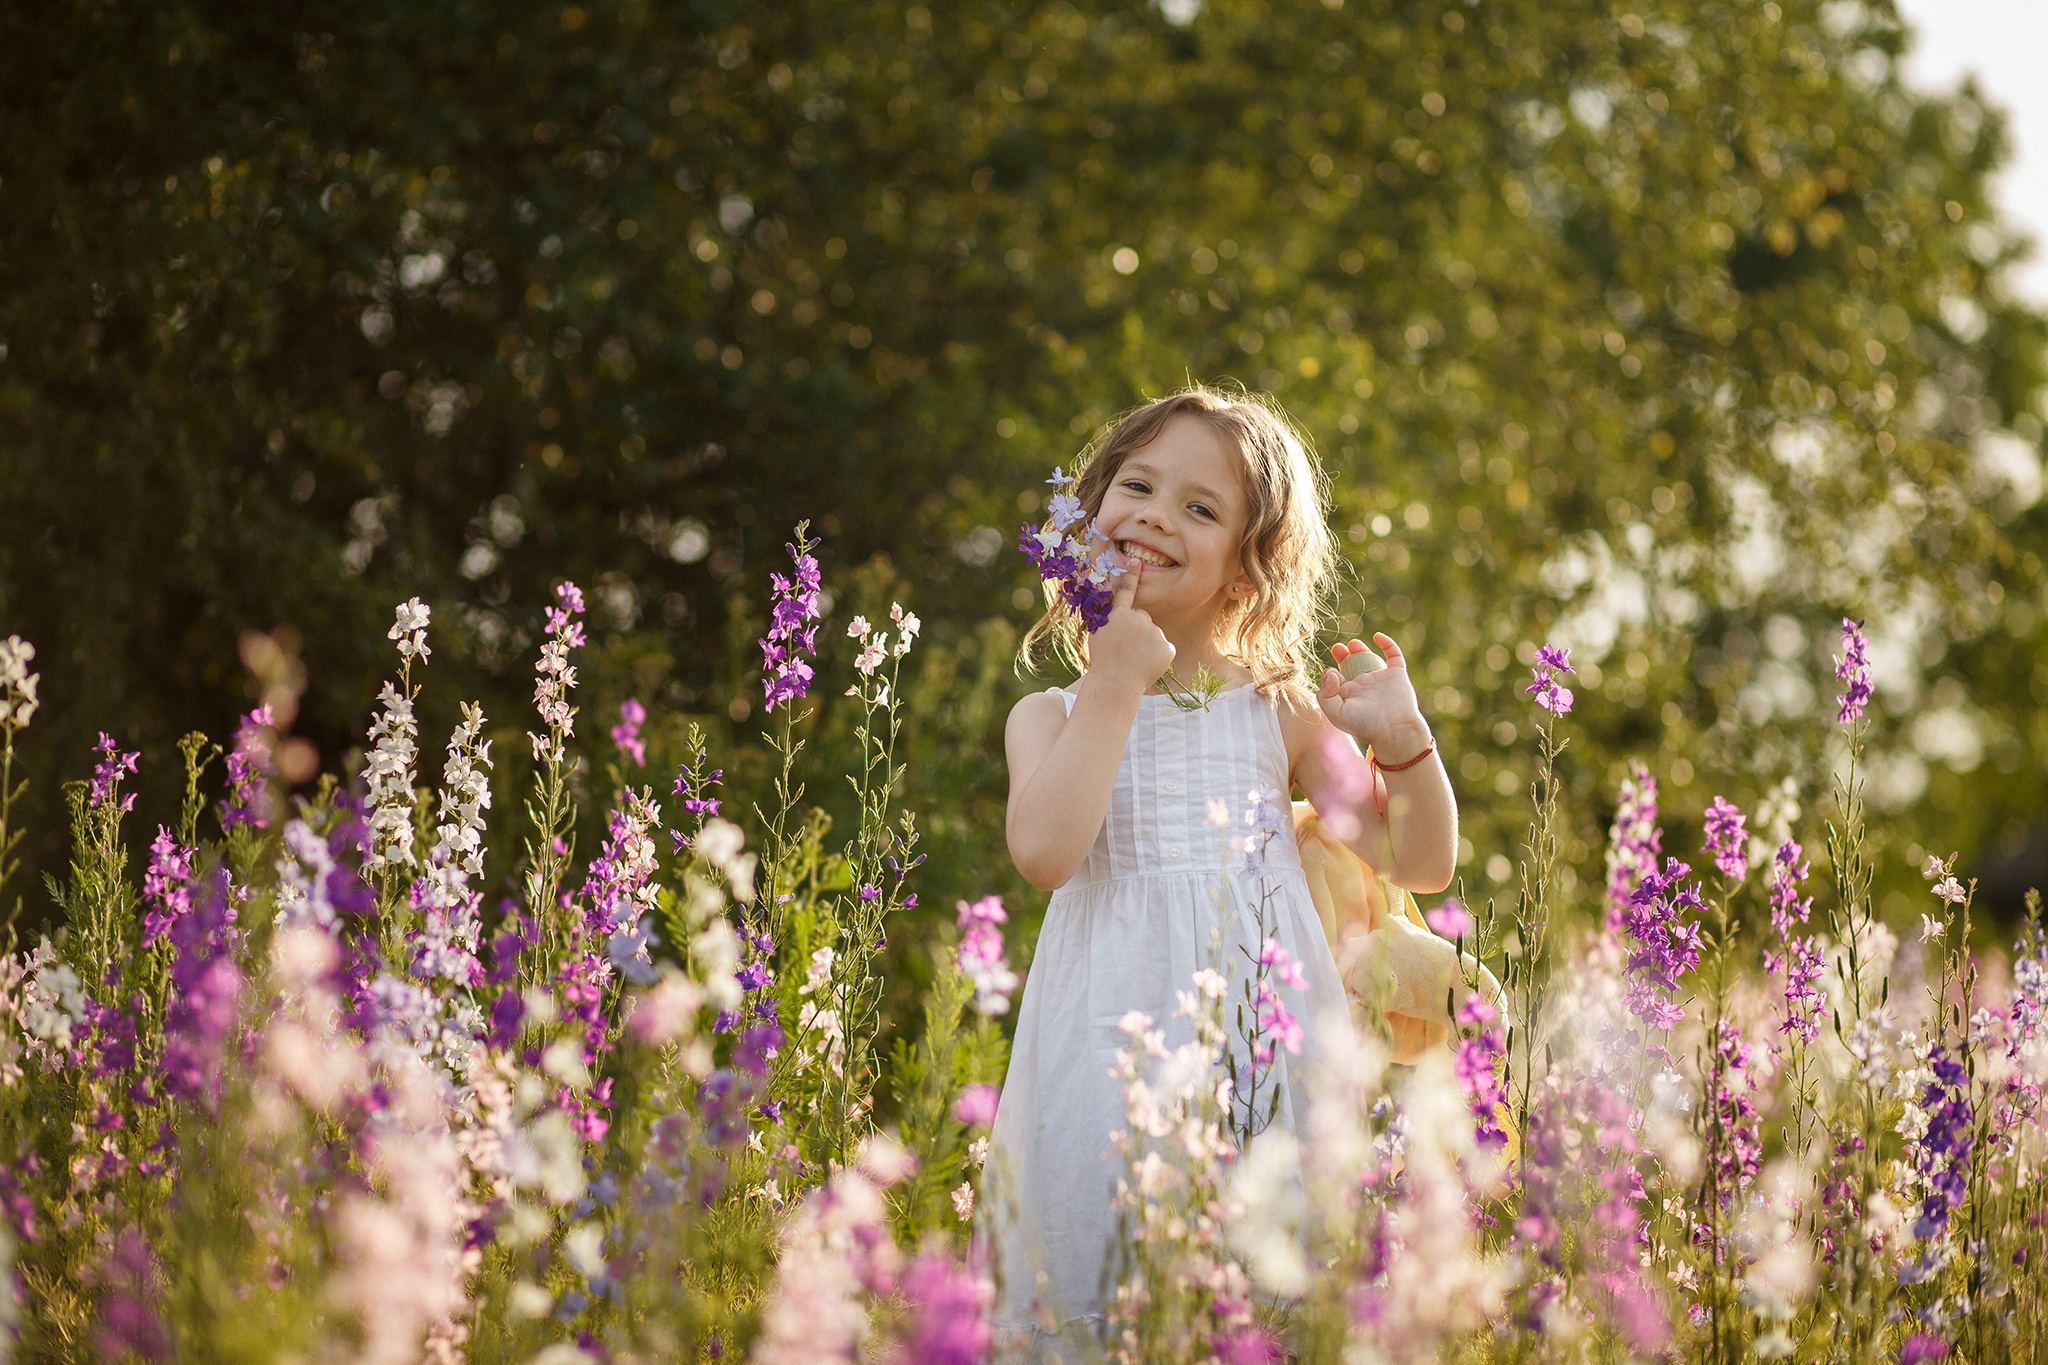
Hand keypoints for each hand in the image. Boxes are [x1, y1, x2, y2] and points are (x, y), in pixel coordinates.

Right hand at [1090, 563, 1174, 695]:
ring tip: (1134, 660)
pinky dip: (1158, 656)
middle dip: (1137, 630)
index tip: (1137, 561)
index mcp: (1118, 615)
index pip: (1126, 590)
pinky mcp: (1167, 647)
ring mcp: (1154, 632)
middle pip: (1142, 618)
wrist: (1115, 684)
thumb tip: (1109, 597)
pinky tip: (1147, 665)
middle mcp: (1138, 618)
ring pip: (1153, 634)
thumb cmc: (1103, 662)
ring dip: (1147, 644)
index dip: (1131, 575)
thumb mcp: (1097, 634)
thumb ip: (1106, 616)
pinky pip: (1164, 648)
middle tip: (1126, 649)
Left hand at [1317, 634, 1430, 756]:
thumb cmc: (1365, 725)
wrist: (1394, 729)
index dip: (1330, 674)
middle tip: (1337, 648)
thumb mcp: (1336, 714)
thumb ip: (1325, 695)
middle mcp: (1363, 686)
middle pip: (1350, 666)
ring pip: (1369, 660)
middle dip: (1342, 656)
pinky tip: (1378, 636)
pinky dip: (1387, 643)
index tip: (1334, 675)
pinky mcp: (1396, 674)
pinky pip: (1394, 655)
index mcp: (1348, 695)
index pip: (1335, 679)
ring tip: (1352, 644)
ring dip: (1360, 650)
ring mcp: (1380, 679)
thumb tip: (1332, 673)